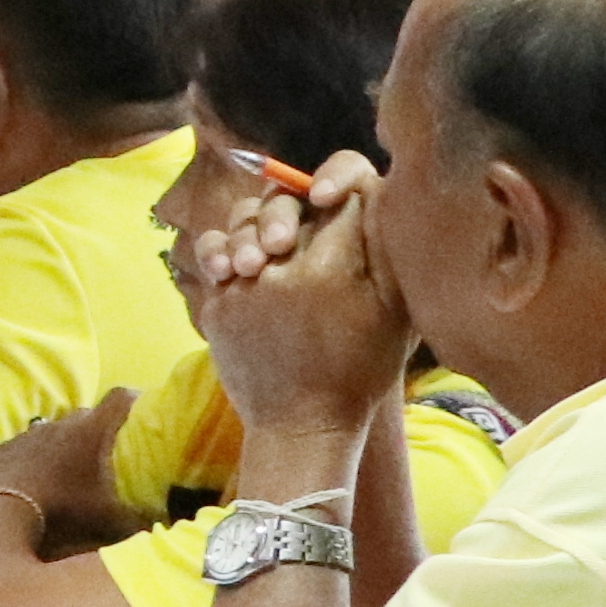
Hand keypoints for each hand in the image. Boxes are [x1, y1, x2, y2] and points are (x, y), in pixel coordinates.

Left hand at [0, 392, 136, 548]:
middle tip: (111, 453)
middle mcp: (60, 423)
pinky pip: (26, 445)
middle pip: (87, 415)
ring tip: (73, 469)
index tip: (144, 412)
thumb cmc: (62, 513)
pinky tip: (38, 477)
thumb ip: (143, 522)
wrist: (1, 516)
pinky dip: (35, 457)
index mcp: (91, 430)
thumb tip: (165, 529)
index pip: (120, 398)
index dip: (134, 401)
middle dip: (101, 429)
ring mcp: (28, 434)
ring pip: (55, 430)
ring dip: (66, 444)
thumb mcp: (111, 522)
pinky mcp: (3, 449)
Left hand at [185, 156, 412, 446]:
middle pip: (282, 199)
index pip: (342, 187)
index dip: (341, 180)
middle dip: (292, 204)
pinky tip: (241, 263)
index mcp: (335, 266)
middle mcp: (283, 269)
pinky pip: (210, 252)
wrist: (303, 426)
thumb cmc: (360, 369)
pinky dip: (224, 248)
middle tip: (298, 234)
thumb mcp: (396, 309)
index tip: (333, 195)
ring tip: (272, 249)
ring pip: (241, 219)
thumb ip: (385, 246)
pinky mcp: (214, 304)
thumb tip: (372, 189)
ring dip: (256, 224)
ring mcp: (242, 287)